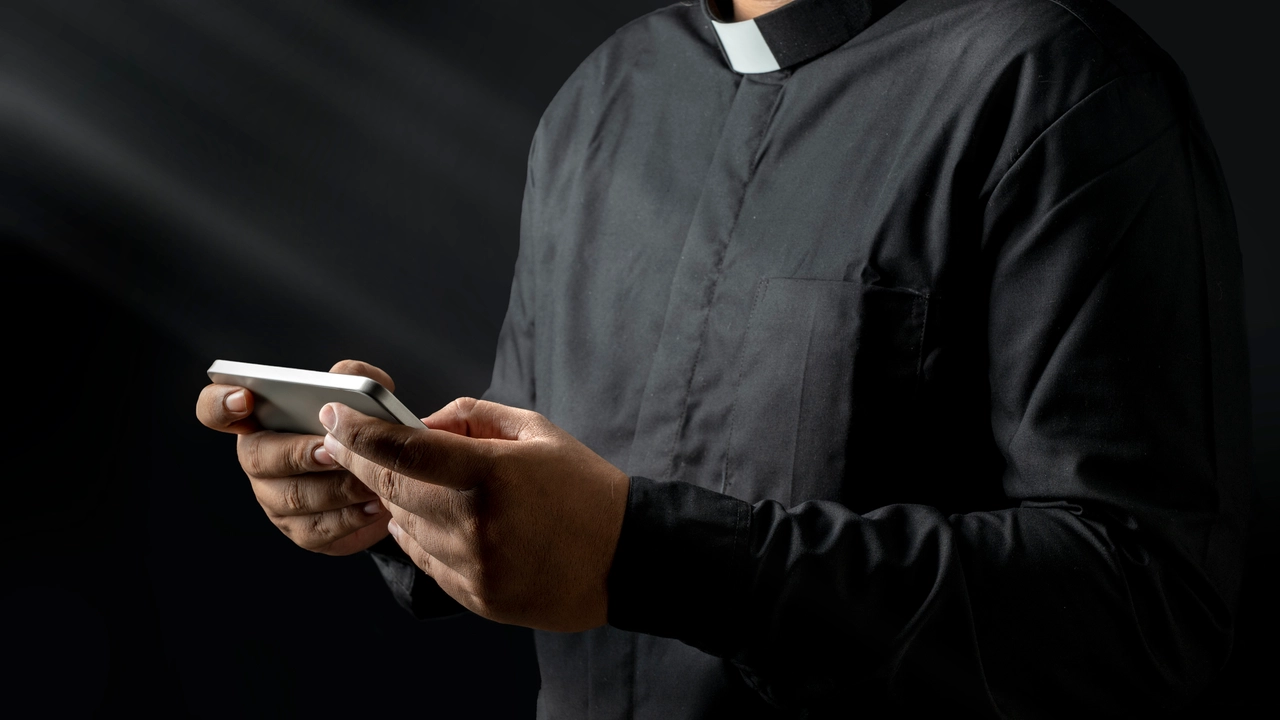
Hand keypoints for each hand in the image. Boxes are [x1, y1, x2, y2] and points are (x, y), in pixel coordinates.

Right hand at [195, 360, 393, 554]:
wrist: (393, 480)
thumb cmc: (365, 431)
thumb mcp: (365, 397)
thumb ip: (356, 377)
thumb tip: (342, 377)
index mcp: (262, 420)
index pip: (216, 410)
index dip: (220, 404)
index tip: (244, 399)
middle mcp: (260, 460)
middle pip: (258, 457)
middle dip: (297, 453)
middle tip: (332, 450)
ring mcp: (276, 499)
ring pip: (292, 497)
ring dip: (334, 488)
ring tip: (370, 479)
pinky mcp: (302, 532)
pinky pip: (317, 529)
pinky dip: (349, 517)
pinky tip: (374, 504)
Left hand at [319, 398, 629, 631]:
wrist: (625, 557)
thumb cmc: (583, 487)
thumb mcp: (536, 432)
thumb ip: (471, 419)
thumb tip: (420, 426)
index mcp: (492, 474)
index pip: (404, 451)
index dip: (361, 432)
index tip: (335, 416)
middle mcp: (474, 524)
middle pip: (390, 491)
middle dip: (361, 464)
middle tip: (343, 444)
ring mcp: (473, 566)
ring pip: (403, 527)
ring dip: (398, 502)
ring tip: (421, 484)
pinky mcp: (476, 597)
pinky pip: (425, 560)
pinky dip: (419, 535)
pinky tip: (439, 519)